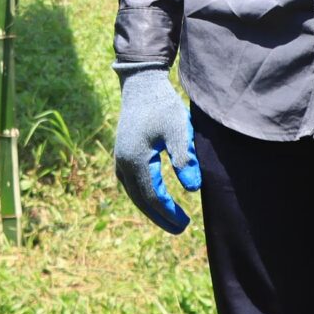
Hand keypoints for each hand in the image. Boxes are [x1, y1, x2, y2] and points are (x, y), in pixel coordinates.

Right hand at [112, 67, 199, 233]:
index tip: (186, 224)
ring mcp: (120, 159)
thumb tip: (192, 189)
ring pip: (135, 193)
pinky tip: (155, 198)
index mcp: (135, 161)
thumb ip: (185, 158)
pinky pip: (132, 183)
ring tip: (169, 219)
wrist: (141, 84)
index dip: (169, 213)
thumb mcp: (178, 129)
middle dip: (160, 216)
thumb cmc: (162, 105)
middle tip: (180, 228)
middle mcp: (123, 164)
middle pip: (141, 200)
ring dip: (151, 208)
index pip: (153, 197)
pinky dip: (144, 195)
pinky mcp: (123, 154)